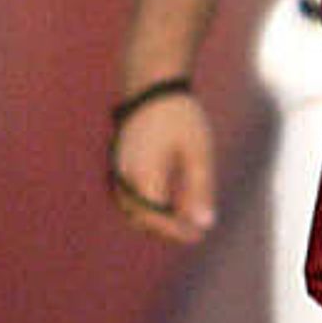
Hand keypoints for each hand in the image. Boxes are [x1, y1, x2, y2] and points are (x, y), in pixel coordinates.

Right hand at [108, 84, 218, 243]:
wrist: (151, 85)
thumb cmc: (180, 117)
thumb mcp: (198, 153)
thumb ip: (200, 190)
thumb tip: (203, 224)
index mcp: (144, 174)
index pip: (156, 218)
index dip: (176, 232)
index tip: (197, 236)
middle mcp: (124, 175)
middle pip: (140, 218)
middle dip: (165, 229)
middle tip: (192, 232)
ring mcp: (117, 168)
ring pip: (131, 208)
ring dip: (153, 219)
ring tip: (181, 220)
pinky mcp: (118, 162)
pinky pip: (127, 195)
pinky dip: (144, 206)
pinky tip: (167, 202)